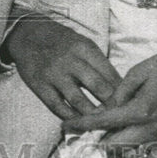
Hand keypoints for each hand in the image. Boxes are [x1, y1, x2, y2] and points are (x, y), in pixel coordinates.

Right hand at [4, 15, 120, 118]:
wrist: (27, 34)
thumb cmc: (61, 41)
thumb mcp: (82, 43)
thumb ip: (98, 63)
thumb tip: (120, 88)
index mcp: (85, 48)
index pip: (110, 74)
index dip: (122, 92)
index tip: (129, 104)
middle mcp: (70, 61)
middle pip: (99, 88)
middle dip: (112, 105)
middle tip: (120, 118)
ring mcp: (54, 74)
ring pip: (79, 101)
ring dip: (93, 115)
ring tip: (102, 124)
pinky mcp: (40, 85)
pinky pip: (57, 106)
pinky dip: (70, 117)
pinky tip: (79, 123)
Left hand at [63, 49, 156, 157]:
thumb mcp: (138, 71)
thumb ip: (119, 91)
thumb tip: (105, 107)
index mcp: (140, 110)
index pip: (103, 122)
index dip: (81, 125)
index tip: (66, 127)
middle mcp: (150, 129)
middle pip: (113, 147)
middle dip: (96, 141)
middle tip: (88, 132)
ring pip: (130, 157)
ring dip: (115, 150)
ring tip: (108, 136)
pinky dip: (137, 157)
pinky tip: (131, 145)